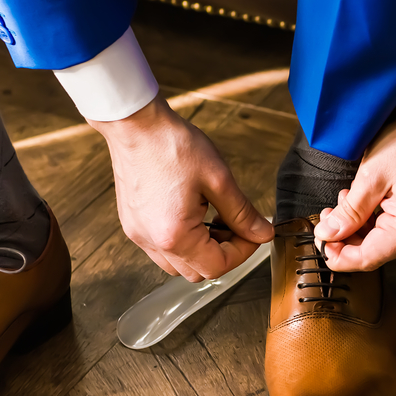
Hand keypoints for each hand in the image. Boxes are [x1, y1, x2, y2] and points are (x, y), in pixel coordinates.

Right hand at [90, 97, 272, 281]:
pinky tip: (192, 215)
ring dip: (202, 251)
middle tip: (234, 226)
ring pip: (179, 265)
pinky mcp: (133, 225)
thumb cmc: (171, 145)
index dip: (242, 252)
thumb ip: (242, 213)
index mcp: (174, 235)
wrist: (134, 123)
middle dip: (222, 253)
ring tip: (212, 218)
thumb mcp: (218, 179)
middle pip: (198, 272)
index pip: (218, 266)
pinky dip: (183, 242)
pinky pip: (162, 250)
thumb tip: (262, 233)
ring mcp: (139, 235)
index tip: (253, 232)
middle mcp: (152, 242)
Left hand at [314, 96, 395, 271]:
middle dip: (346, 237)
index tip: (320, 242)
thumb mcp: (372, 175)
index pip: (367, 259)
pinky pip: (395, 230)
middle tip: (328, 217)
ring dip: (359, 227)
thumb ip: (349, 212)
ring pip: (383, 242)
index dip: (338, 255)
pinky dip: (375, 221)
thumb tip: (328, 234)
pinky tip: (364, 202)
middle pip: (375, 252)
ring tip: (345, 201)